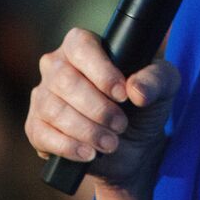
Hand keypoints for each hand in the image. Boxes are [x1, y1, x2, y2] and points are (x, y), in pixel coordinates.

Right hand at [25, 27, 179, 193]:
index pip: (80, 45)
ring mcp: (43, 95)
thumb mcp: (164, 87)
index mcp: (83, 46)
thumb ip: (157, 79)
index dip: (100, 70)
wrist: (133, 147)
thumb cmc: (144, 105)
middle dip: (97, 108)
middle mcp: (57, 65)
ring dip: (86, 130)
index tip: (122, 94)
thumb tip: (136, 90)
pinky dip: (68, 146)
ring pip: (53, 108)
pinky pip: (41, 134)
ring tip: (111, 143)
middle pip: (65, 80)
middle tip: (121, 125)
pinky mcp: (36, 126)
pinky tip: (89, 153)